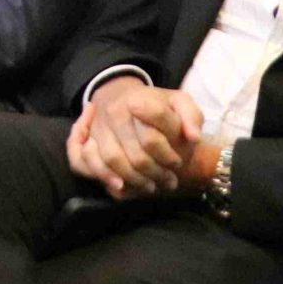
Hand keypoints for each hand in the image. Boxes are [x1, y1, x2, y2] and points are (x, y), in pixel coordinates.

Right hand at [65, 77, 203, 199]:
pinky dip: (105, 176)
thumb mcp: (178, 102)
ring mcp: (99, 126)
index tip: (178, 162)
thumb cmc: (155, 105)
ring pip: (115, 161)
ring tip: (151, 187)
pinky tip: (121, 187)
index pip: (153, 138)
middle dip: (156, 173)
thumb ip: (191, 116)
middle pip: (137, 155)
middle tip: (170, 181)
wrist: (120, 97)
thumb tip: (194, 138)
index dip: (168, 156)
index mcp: (139, 100)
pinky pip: (89, 162)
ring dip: (135, 179)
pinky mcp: (88, 139)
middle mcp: (115, 112)